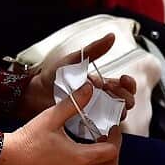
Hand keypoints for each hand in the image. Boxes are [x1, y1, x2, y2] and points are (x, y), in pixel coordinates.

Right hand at [0, 83, 122, 164]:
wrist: (11, 158)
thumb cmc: (29, 140)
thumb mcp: (52, 117)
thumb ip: (73, 103)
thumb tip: (88, 89)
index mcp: (79, 158)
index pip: (111, 151)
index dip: (116, 137)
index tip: (112, 127)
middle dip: (114, 153)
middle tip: (108, 138)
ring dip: (104, 164)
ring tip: (96, 148)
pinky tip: (81, 157)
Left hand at [18, 33, 136, 120]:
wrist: (35, 92)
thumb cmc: (54, 75)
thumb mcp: (75, 59)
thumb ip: (94, 50)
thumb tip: (112, 36)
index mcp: (101, 83)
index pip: (124, 85)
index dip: (129, 84)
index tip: (123, 79)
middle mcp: (101, 99)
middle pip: (125, 102)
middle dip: (126, 97)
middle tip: (114, 93)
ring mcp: (94, 113)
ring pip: (116, 115)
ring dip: (118, 111)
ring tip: (109, 106)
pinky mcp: (86, 125)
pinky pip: (102, 129)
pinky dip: (106, 126)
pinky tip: (103, 121)